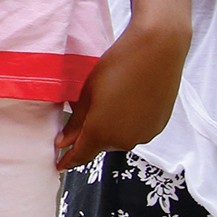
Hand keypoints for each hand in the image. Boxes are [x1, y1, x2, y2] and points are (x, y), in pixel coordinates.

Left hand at [55, 19, 186, 168]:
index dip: (68, 160)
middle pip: (100, 145)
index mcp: (101, 133)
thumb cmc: (117, 67)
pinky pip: (135, 131)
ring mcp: (144, 135)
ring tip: (110, 101)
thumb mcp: (87, 93)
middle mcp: (124, 141)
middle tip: (87, 112)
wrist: (156, 52)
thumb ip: (76, 122)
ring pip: (119, 138)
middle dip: (90, 135)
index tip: (58, 164)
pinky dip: (127, 122)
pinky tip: (126, 102)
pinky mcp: (158, 127)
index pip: (80, 155)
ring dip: (110, 128)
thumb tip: (63, 142)